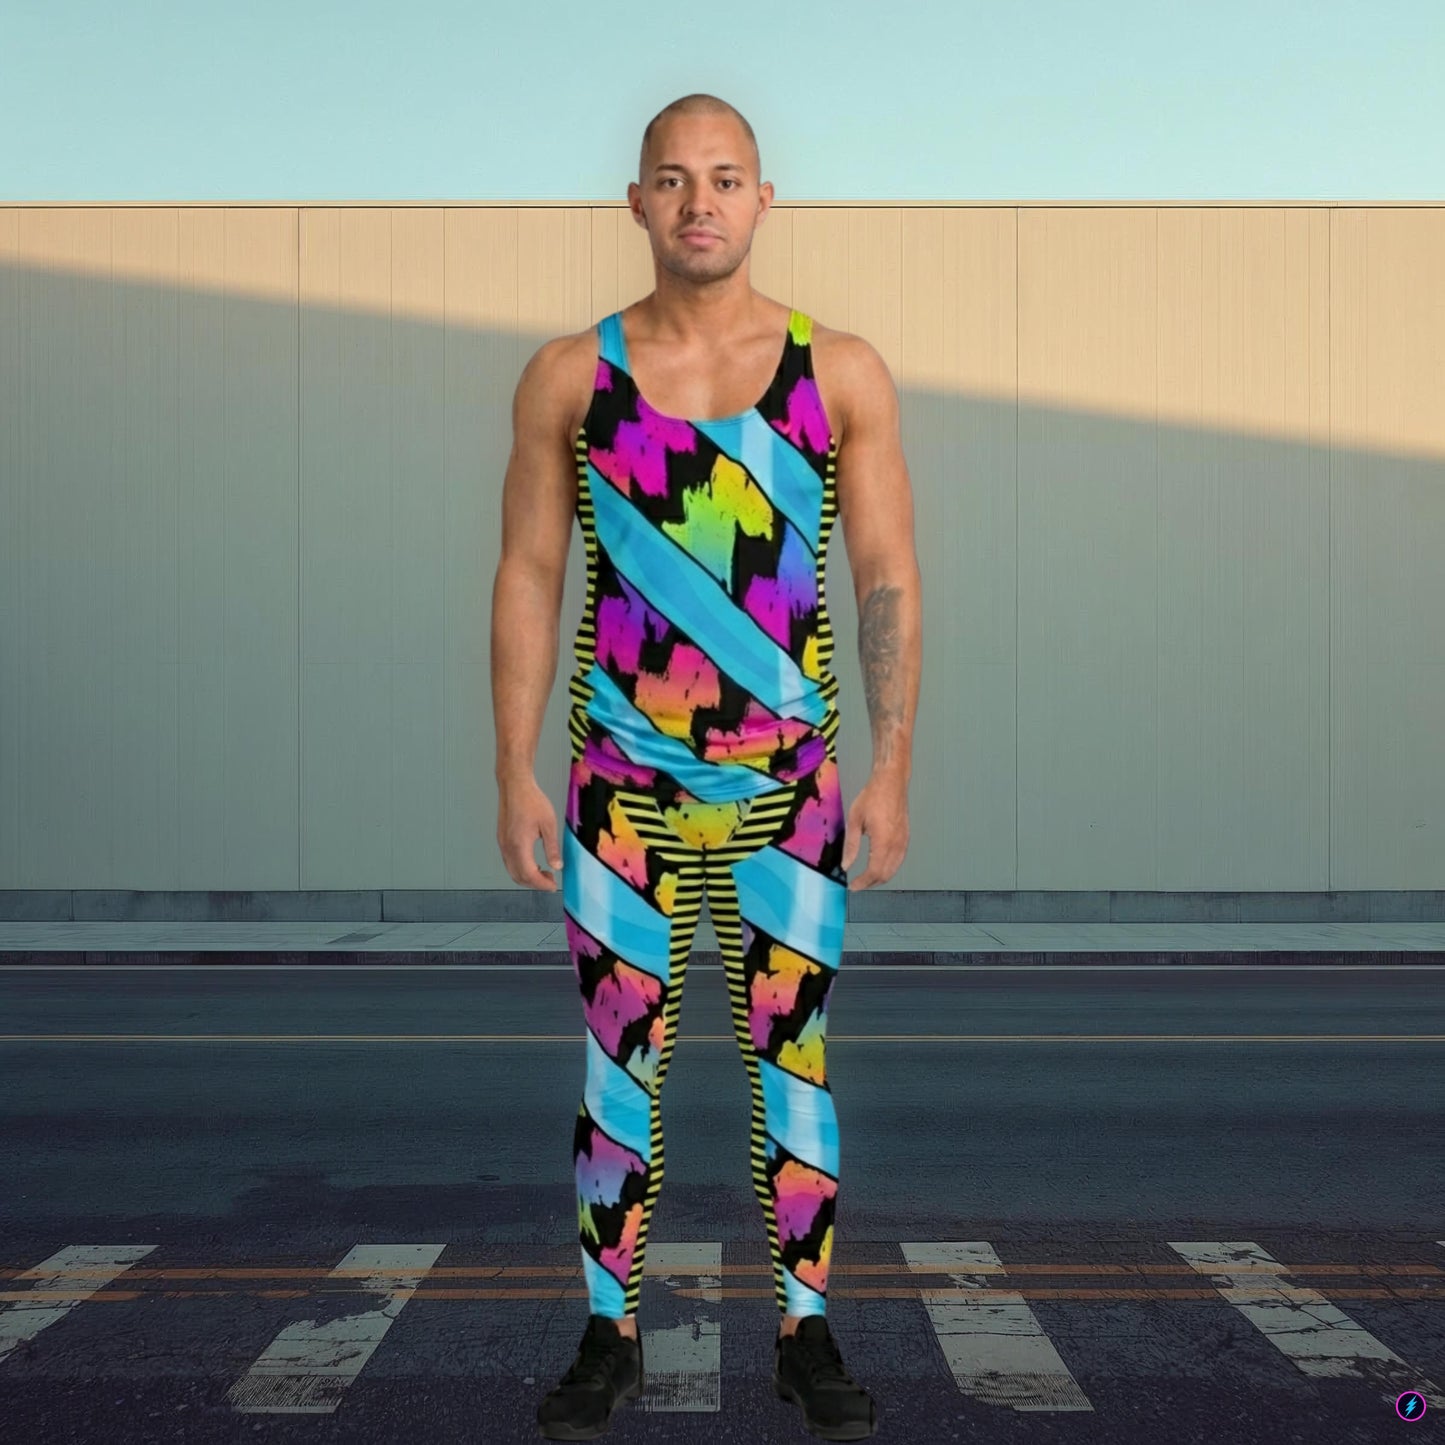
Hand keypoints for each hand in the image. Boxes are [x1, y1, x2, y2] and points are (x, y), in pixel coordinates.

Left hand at [840, 773, 909, 889]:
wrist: (891, 782)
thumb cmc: (873, 797)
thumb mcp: (855, 820)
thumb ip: (851, 845)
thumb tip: (846, 865)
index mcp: (883, 841)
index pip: (874, 872)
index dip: (862, 883)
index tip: (852, 886)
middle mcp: (897, 844)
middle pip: (886, 874)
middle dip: (870, 883)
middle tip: (857, 884)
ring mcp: (904, 841)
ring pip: (894, 869)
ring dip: (880, 877)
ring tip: (865, 878)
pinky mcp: (906, 837)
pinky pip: (899, 860)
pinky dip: (889, 868)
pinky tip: (879, 865)